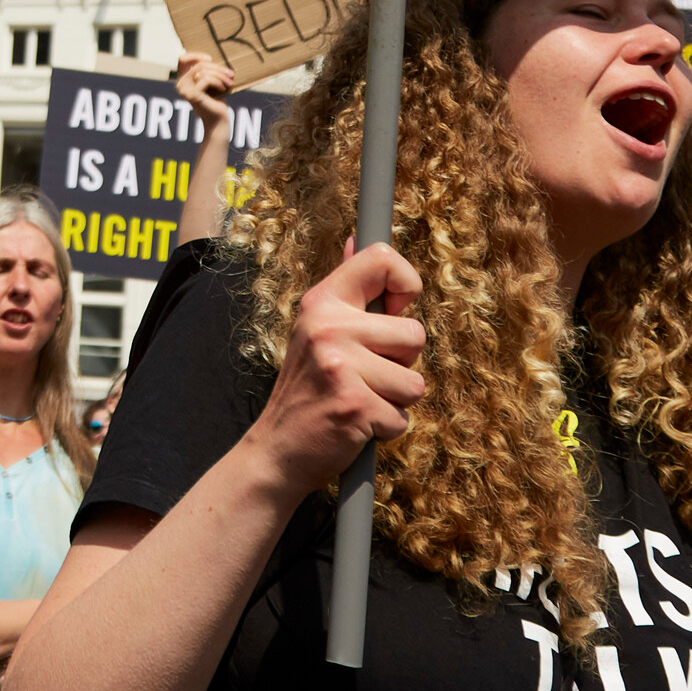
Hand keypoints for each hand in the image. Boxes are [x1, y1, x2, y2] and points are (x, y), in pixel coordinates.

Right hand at [169, 52, 233, 128]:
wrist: (219, 120)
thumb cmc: (217, 100)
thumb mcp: (212, 81)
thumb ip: (207, 70)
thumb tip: (206, 58)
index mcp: (183, 80)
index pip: (182, 59)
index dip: (196, 55)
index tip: (210, 59)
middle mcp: (180, 85)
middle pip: (199, 64)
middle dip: (217, 68)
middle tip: (231, 74)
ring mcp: (184, 90)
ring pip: (203, 71)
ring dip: (220, 76)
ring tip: (229, 83)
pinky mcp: (192, 95)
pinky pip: (206, 79)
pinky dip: (219, 82)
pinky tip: (224, 89)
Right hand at [238, 238, 426, 493]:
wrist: (276, 450)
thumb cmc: (306, 391)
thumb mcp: (316, 331)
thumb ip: (347, 289)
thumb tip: (358, 240)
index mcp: (321, 302)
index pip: (381, 259)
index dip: (406, 283)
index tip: (396, 310)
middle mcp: (328, 328)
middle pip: (414, 334)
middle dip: (400, 364)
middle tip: (362, 376)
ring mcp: (340, 367)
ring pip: (415, 382)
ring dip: (393, 400)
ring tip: (358, 400)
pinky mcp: (354, 405)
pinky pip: (403, 417)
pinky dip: (385, 429)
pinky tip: (355, 425)